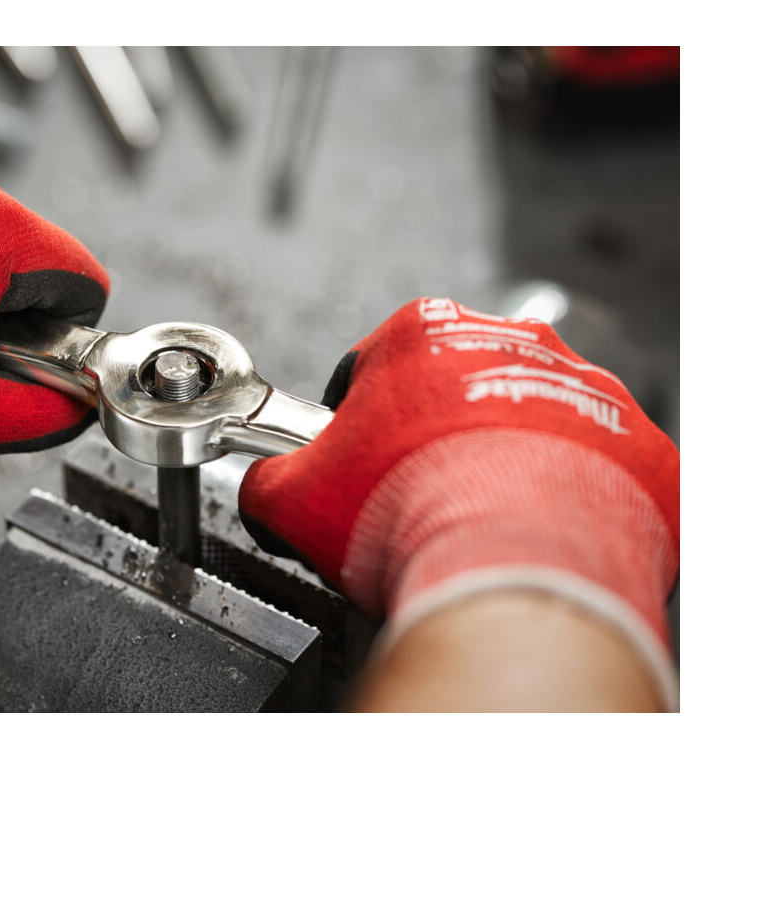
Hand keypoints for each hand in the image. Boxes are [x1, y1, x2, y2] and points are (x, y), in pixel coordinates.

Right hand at [238, 297, 678, 702]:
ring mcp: (586, 390)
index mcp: (422, 332)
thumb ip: (267, 480)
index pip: (374, 367)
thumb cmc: (407, 515)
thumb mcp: (292, 497)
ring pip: (534, 421)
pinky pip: (602, 470)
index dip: (358, 422)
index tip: (361, 465)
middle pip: (457, 389)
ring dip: (510, 459)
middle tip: (421, 496)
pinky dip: (575, 498)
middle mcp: (510, 342)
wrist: (510, 569)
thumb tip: (262, 490)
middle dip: (437, 436)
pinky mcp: (639, 447)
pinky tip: (540, 535)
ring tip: (484, 519)